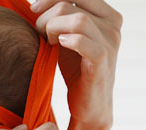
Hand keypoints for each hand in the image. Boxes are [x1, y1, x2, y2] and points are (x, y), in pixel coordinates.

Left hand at [31, 0, 122, 128]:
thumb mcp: (68, 38)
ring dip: (53, 29)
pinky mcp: (102, 62)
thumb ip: (61, 19)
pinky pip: (85, 43)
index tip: (33, 10)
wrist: (89, 104)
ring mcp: (109, 43)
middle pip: (69, 5)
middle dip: (46, 18)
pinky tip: (59, 45)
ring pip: (77, 20)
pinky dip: (69, 41)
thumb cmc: (76, 68)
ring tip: (49, 42)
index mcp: (106, 15)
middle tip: (40, 34)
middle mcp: (112, 25)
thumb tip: (38, 5)